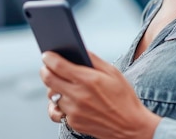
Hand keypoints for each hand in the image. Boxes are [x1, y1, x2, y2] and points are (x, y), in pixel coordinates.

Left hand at [41, 51, 160, 138]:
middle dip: (45, 69)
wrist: (130, 125)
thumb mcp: (113, 72)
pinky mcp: (73, 122)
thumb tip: (78, 50)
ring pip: (51, 95)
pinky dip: (56, 104)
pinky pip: (56, 111)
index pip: (58, 66)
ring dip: (52, 86)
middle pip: (48, 79)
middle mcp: (78, 96)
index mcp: (88, 80)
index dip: (48, 57)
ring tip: (59, 82)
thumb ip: (94, 60)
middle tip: (47, 66)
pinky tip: (62, 99)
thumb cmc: (124, 96)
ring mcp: (74, 111)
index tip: (47, 54)